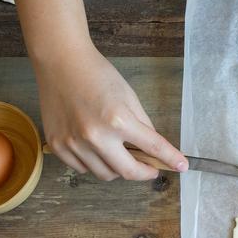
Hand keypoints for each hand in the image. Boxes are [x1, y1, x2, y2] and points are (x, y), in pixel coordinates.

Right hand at [34, 47, 187, 180]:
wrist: (61, 63)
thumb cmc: (98, 75)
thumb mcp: (129, 97)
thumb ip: (143, 125)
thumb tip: (153, 148)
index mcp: (119, 120)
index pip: (153, 147)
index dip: (170, 159)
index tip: (182, 167)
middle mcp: (95, 136)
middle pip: (127, 172)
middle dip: (144, 173)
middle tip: (151, 168)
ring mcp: (73, 143)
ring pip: (104, 174)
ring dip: (118, 169)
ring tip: (120, 152)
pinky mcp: (56, 145)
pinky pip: (82, 168)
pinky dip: (94, 164)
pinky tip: (96, 148)